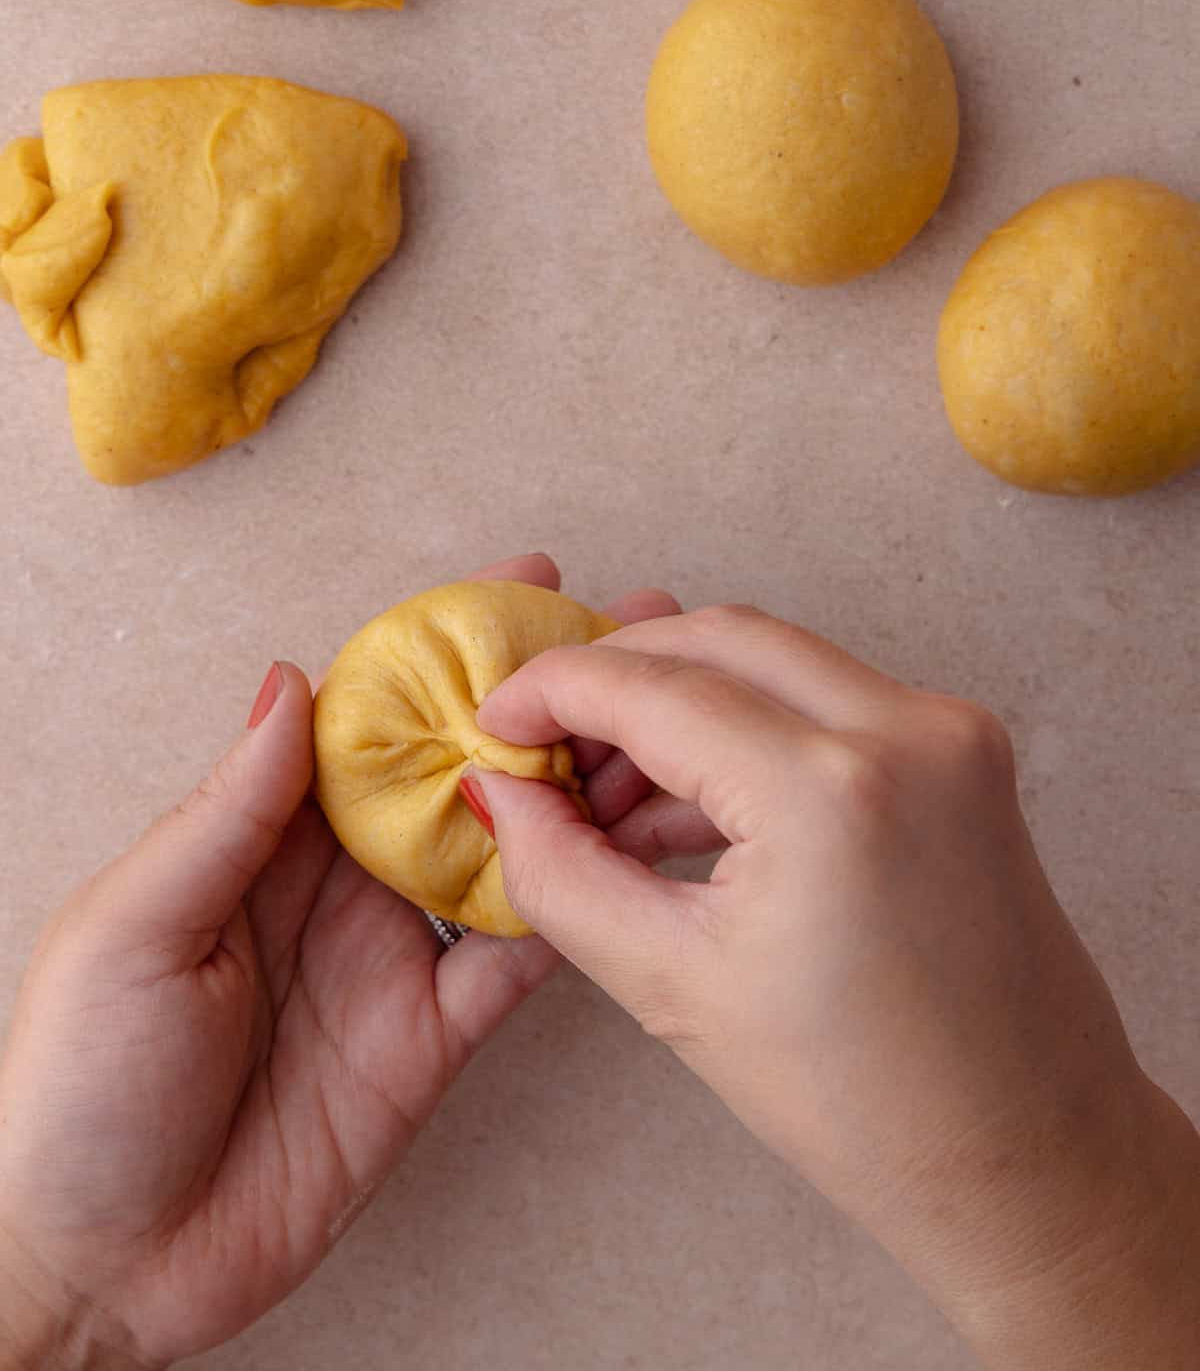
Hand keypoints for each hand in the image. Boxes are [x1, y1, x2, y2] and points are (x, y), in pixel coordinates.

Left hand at [0, 554, 678, 1370]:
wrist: (104, 1267)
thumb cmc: (78, 1087)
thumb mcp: (135, 930)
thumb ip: (228, 812)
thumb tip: (291, 679)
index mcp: (264, 838)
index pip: (373, 719)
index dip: (447, 651)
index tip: (522, 586)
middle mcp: (340, 883)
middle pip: (457, 773)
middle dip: (536, 706)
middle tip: (623, 640)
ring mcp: (392, 957)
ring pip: (505, 855)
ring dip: (574, 798)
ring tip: (651, 738)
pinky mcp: (430, 1040)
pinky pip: (512, 966)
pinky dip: (571, 917)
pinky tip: (625, 867)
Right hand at [474, 604, 1199, 1370]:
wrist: (1026, 1150)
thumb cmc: (860, 1099)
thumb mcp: (673, 985)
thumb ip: (562, 873)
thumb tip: (502, 795)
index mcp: (830, 789)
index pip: (655, 687)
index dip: (553, 690)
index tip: (496, 719)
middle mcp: (905, 727)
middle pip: (715, 640)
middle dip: (615, 677)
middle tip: (546, 745)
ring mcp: (947, 730)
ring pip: (772, 659)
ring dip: (680, 701)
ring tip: (606, 792)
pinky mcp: (962, 749)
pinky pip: (824, 700)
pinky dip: (745, 729)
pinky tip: (680, 802)